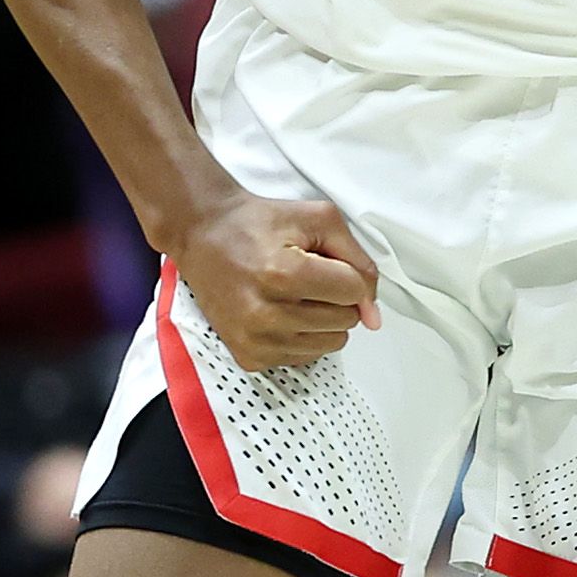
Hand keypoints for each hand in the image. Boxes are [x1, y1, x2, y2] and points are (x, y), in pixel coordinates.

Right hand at [175, 188, 377, 373]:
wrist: (203, 233)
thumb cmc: (257, 223)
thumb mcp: (318, 220)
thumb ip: (358, 261)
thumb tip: (374, 315)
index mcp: (284, 274)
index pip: (353, 291)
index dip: (348, 273)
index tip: (324, 262)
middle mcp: (267, 313)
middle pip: (345, 320)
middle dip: (335, 296)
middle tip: (305, 276)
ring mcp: (256, 340)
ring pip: (330, 343)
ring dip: (322, 319)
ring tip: (293, 294)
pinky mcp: (248, 356)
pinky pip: (304, 356)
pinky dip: (301, 336)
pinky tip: (279, 312)